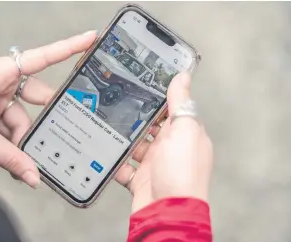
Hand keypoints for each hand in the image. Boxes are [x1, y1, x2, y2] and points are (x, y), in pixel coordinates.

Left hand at [0, 30, 96, 187]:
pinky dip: (13, 146)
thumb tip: (34, 177)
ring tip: (22, 165)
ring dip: (22, 143)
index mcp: (1, 73)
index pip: (43, 58)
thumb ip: (10, 157)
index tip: (92, 38)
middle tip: (59, 138)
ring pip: (24, 121)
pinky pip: (13, 129)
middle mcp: (3, 82)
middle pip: (37, 99)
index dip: (69, 48)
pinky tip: (15, 164)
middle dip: (41, 124)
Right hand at [115, 73, 212, 212]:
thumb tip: (184, 76)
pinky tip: (106, 155)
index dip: (159, 98)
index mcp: (185, 134)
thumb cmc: (182, 173)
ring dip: (123, 141)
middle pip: (150, 128)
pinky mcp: (141, 179)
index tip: (141, 84)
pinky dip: (115, 163)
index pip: (172, 110)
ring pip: (135, 147)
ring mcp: (155, 165)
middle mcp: (171, 149)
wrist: (167, 212)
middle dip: (135, 119)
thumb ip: (181, 103)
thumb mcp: (183, 130)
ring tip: (108, 127)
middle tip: (118, 104)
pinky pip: (124, 168)